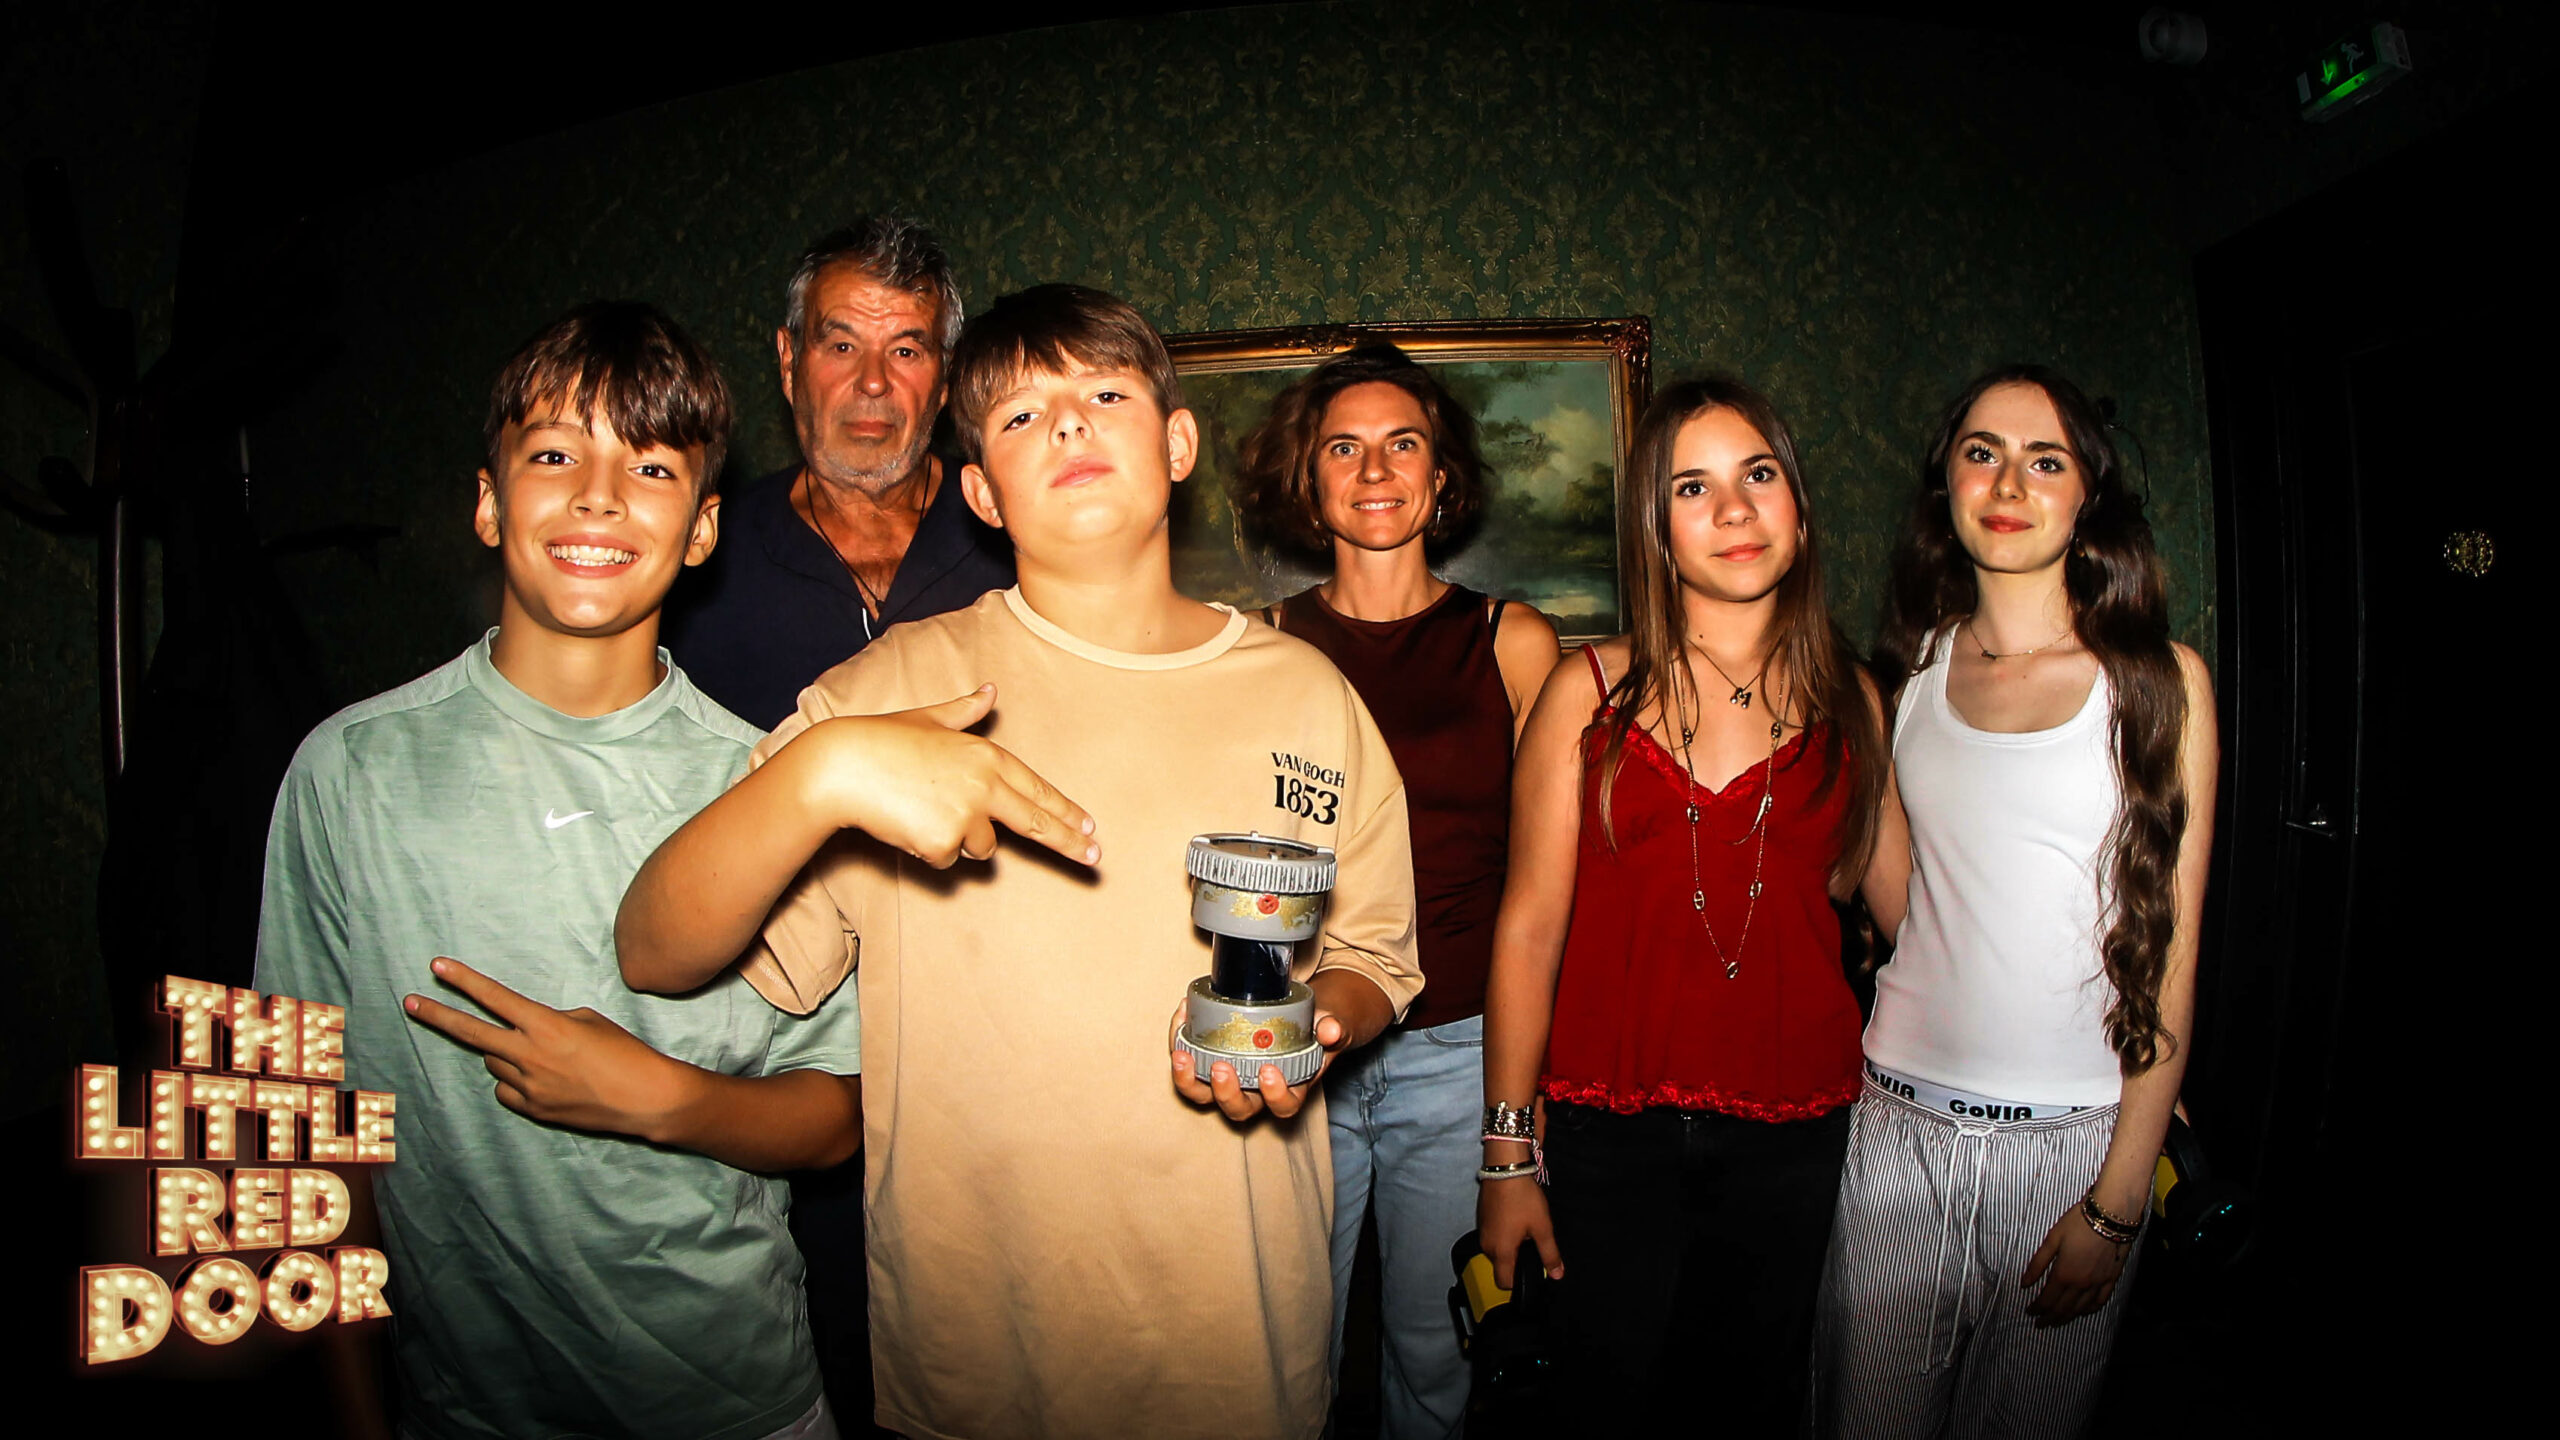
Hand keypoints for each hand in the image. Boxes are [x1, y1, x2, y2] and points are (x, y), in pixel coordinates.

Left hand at [404, 957, 687, 1139]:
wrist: (645, 1098)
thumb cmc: (624, 1052)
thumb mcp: (588, 1021)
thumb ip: (548, 1022)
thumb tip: (525, 1032)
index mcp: (546, 1026)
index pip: (495, 997)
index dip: (464, 980)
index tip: (437, 966)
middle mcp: (530, 1055)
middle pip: (471, 1032)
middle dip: (437, 1015)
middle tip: (410, 1002)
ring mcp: (528, 1086)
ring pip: (494, 1062)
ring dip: (506, 1053)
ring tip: (545, 1056)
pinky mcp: (533, 1109)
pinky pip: (508, 1089)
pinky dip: (518, 1081)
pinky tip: (547, 1080)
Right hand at [811, 686, 1097, 868]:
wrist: (843, 766)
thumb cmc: (882, 740)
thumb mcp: (929, 719)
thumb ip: (965, 710)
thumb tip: (991, 691)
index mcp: (985, 754)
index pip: (1037, 787)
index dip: (1065, 809)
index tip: (1090, 825)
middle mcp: (984, 784)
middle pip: (1036, 821)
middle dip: (1070, 842)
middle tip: (1095, 859)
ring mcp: (967, 814)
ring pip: (982, 847)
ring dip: (961, 840)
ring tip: (923, 811)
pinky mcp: (944, 841)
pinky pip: (948, 858)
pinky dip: (931, 849)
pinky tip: (908, 824)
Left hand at [1168, 1002, 1347, 1120]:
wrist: (1301, 1009)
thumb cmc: (1317, 1023)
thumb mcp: (1332, 1022)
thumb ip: (1335, 1027)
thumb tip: (1331, 1029)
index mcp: (1290, 1087)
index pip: (1284, 1106)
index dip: (1275, 1096)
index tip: (1269, 1072)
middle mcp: (1257, 1090)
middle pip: (1238, 1108)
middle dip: (1226, 1093)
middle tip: (1223, 1067)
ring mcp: (1231, 1076)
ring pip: (1205, 1095)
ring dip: (1190, 1080)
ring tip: (1182, 1056)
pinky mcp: (1210, 1057)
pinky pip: (1191, 1059)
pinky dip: (1180, 1039)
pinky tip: (1182, 1014)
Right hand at [1478, 1174, 1562, 1287]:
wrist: (1506, 1169)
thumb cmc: (1522, 1198)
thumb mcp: (1542, 1227)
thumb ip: (1550, 1254)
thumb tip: (1557, 1273)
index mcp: (1501, 1251)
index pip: (1504, 1283)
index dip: (1518, 1283)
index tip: (1530, 1273)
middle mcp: (1487, 1245)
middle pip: (1500, 1266)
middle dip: (1516, 1261)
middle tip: (1531, 1245)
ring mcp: (1482, 1231)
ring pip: (1496, 1250)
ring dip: (1509, 1247)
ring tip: (1524, 1230)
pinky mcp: (1481, 1219)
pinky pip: (1492, 1236)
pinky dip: (1502, 1234)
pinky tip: (1514, 1219)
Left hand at [2021, 1205, 2132, 1325]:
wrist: (2110, 1216)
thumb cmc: (2077, 1223)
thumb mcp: (2052, 1239)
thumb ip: (2037, 1263)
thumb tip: (2024, 1283)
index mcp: (2063, 1274)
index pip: (2047, 1299)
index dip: (2037, 1308)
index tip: (2030, 1312)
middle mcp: (2081, 1284)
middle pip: (2063, 1308)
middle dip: (2049, 1318)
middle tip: (2040, 1324)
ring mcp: (2098, 1283)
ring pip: (2080, 1308)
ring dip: (2067, 1317)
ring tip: (2057, 1322)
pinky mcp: (2111, 1279)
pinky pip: (2100, 1301)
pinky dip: (2090, 1309)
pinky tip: (2083, 1312)